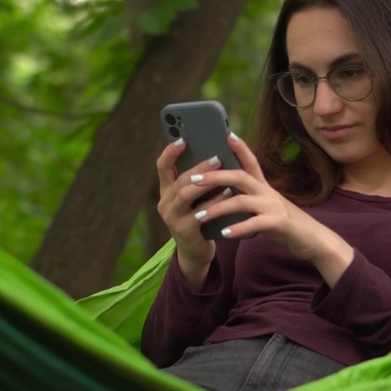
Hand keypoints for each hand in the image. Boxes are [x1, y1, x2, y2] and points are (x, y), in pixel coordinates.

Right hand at [155, 139, 234, 282]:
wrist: (196, 251)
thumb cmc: (200, 218)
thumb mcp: (196, 198)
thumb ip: (200, 179)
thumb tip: (217, 152)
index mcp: (167, 190)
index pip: (162, 166)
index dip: (171, 151)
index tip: (184, 138)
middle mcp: (165, 202)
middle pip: (179, 179)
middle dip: (198, 167)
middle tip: (217, 157)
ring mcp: (172, 217)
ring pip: (186, 194)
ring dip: (206, 182)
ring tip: (223, 173)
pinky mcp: (183, 231)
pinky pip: (199, 213)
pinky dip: (214, 202)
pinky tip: (228, 194)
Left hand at [188, 134, 354, 282]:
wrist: (311, 238)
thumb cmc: (283, 223)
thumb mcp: (265, 205)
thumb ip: (248, 198)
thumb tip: (223, 193)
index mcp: (263, 186)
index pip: (251, 161)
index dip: (240, 147)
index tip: (227, 134)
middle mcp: (267, 192)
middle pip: (239, 177)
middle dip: (215, 176)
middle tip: (193, 179)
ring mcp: (273, 206)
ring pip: (240, 201)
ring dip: (217, 208)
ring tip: (198, 215)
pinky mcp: (277, 222)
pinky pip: (253, 224)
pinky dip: (237, 228)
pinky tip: (223, 234)